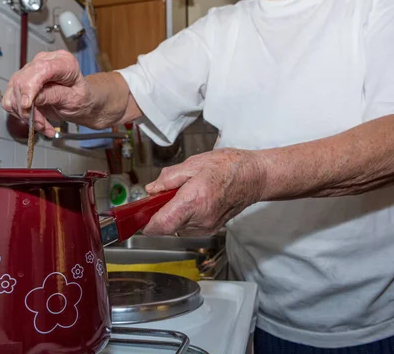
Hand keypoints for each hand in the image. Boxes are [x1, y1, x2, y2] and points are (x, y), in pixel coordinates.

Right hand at [2, 50, 92, 137]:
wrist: (80, 103)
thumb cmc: (81, 99)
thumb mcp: (75, 99)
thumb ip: (55, 95)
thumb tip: (34, 98)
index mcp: (62, 61)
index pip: (41, 68)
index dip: (30, 87)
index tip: (27, 105)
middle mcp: (43, 62)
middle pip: (23, 82)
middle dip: (29, 109)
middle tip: (42, 124)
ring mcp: (30, 72)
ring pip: (14, 94)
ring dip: (26, 115)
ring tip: (43, 125)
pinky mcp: (20, 85)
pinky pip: (10, 101)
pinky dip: (20, 115)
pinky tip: (35, 121)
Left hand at [143, 148, 262, 236]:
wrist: (254, 177)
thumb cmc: (229, 167)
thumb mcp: (193, 163)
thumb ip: (168, 178)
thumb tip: (151, 190)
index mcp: (193, 200)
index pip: (161, 225)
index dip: (146, 224)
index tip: (140, 216)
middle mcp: (200, 219)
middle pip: (167, 226)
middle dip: (161, 211)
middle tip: (167, 193)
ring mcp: (207, 227)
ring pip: (176, 227)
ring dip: (174, 214)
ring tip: (187, 194)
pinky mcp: (211, 229)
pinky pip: (188, 227)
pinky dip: (185, 216)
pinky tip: (195, 200)